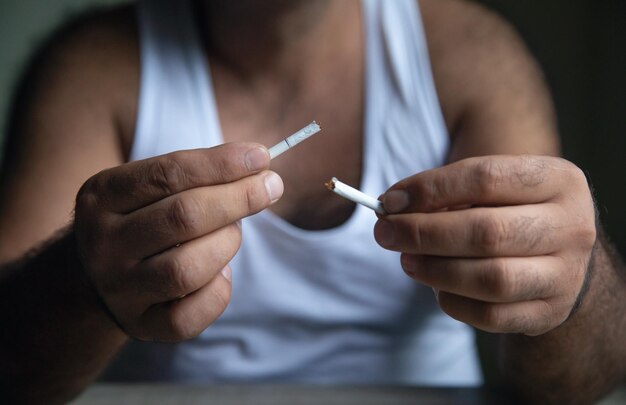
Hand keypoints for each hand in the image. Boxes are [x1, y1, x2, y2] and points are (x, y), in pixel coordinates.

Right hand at [74, 143, 282, 340]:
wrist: (95, 280)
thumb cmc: (141, 221)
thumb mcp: (150, 189)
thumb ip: (196, 175)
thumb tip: (260, 168)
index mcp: (102, 197)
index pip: (169, 174)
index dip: (221, 164)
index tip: (262, 157)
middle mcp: (103, 244)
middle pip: (183, 216)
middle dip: (238, 199)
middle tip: (270, 188)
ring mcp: (118, 289)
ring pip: (187, 269)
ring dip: (227, 244)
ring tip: (234, 233)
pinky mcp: (139, 325)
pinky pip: (188, 317)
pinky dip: (218, 292)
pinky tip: (221, 273)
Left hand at [375, 155, 596, 335]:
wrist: (558, 255)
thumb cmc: (511, 212)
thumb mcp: (492, 189)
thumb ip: (446, 194)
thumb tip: (392, 208)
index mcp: (558, 180)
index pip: (485, 178)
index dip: (430, 190)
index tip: (389, 200)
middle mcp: (572, 226)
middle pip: (487, 232)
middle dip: (424, 233)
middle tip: (385, 233)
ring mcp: (566, 274)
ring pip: (492, 279)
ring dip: (436, 271)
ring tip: (406, 261)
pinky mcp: (550, 312)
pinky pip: (493, 316)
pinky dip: (454, 302)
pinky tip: (436, 287)